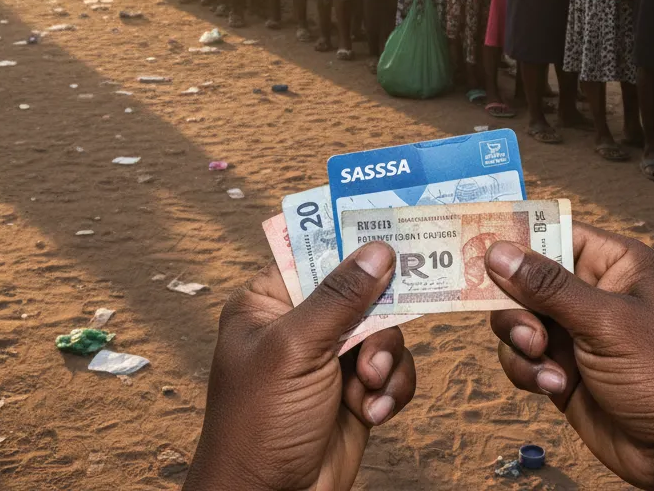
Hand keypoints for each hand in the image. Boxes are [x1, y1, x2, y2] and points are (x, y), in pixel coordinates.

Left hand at [184, 242, 414, 490]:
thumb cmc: (260, 424)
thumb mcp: (295, 350)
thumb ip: (340, 297)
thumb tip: (378, 248)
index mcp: (269, 302)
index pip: (316, 252)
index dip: (353, 241)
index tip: (393, 229)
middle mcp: (301, 324)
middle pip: (361, 290)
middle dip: (378, 318)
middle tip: (381, 335)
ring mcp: (331, 357)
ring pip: (385, 330)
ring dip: (385, 360)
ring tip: (368, 387)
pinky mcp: (357, 389)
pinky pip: (394, 368)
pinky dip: (391, 388)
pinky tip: (372, 411)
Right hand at [487, 224, 653, 489]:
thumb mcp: (606, 322)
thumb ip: (549, 287)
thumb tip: (498, 250)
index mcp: (613, 263)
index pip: (555, 232)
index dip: (518, 237)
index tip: (477, 244)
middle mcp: (590, 290)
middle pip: (525, 277)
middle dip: (516, 305)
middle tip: (528, 331)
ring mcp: (573, 330)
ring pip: (516, 318)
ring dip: (520, 342)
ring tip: (544, 362)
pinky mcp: (559, 366)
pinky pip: (520, 355)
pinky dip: (528, 370)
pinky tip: (555, 387)